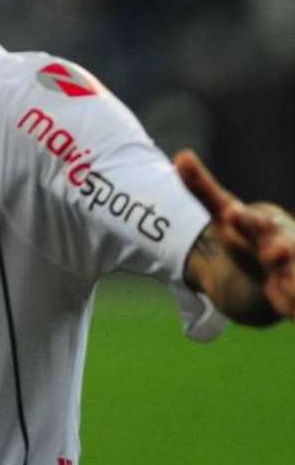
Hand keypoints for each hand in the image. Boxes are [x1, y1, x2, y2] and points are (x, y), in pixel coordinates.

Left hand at [175, 149, 294, 320]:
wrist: (272, 271)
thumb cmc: (247, 236)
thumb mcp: (224, 216)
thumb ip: (203, 189)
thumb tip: (181, 155)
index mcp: (264, 225)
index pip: (257, 220)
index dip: (248, 219)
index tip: (232, 214)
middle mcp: (284, 248)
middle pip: (285, 248)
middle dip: (280, 249)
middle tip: (272, 252)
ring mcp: (290, 273)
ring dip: (293, 282)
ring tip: (285, 284)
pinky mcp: (292, 300)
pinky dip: (293, 306)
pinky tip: (290, 310)